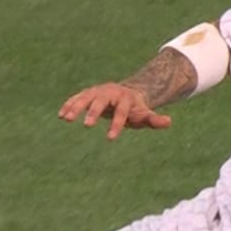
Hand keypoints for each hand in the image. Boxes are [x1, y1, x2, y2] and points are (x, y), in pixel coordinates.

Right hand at [58, 82, 172, 139]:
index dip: (117, 125)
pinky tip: (61, 115)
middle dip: (94, 113)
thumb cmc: (136, 109)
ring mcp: (98, 91)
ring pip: (86, 97)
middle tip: (87, 126)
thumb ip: (154, 120)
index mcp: (125, 99)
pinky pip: (78, 98)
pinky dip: (69, 105)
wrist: (127, 93)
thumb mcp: (145, 115)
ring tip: (66, 119)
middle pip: (101, 101)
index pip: (121, 112)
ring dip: (76, 107)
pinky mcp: (89, 93)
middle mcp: (110, 92)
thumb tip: (169, 122)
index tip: (110, 139)